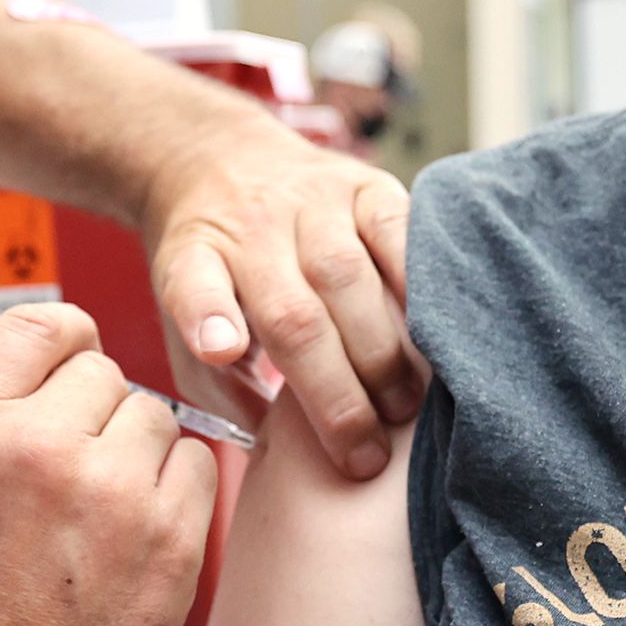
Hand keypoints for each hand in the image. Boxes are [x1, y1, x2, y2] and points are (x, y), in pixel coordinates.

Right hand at [0, 304, 219, 625]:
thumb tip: (64, 364)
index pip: (40, 324)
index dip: (66, 345)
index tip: (74, 366)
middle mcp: (33, 446)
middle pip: (105, 372)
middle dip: (97, 418)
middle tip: (74, 486)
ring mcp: (107, 489)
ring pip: (157, 417)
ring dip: (140, 456)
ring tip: (100, 524)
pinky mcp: (169, 535)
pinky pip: (200, 466)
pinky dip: (178, 495)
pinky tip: (137, 543)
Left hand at [146, 126, 419, 480]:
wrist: (221, 161)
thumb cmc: (215, 276)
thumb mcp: (187, 330)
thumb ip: (225, 390)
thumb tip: (279, 465)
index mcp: (192, 261)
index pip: (194, 287)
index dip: (210, 319)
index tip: (223, 352)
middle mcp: (248, 229)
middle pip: (293, 314)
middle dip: (334, 393)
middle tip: (365, 456)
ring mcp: (309, 203)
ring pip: (348, 278)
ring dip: (382, 353)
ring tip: (404, 410)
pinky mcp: (363, 186)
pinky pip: (399, 235)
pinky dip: (419, 287)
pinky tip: (438, 335)